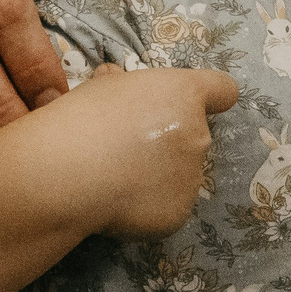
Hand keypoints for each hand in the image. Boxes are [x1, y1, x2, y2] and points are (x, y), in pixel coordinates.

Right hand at [28, 63, 239, 241]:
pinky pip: (166, 207)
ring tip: (113, 178)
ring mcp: (192, 177)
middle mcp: (199, 135)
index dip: (212, 97)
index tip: (197, 105)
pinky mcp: (179, 212)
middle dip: (168, 142)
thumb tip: (115, 79)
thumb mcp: (102, 87)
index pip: (223, 90)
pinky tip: (114, 202)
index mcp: (185, 96)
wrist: (67, 172)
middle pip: (193, 136)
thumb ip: (121, 84)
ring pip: (179, 174)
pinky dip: (146, 207)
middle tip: (126, 150)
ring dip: (156, 176)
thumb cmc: (83, 119)